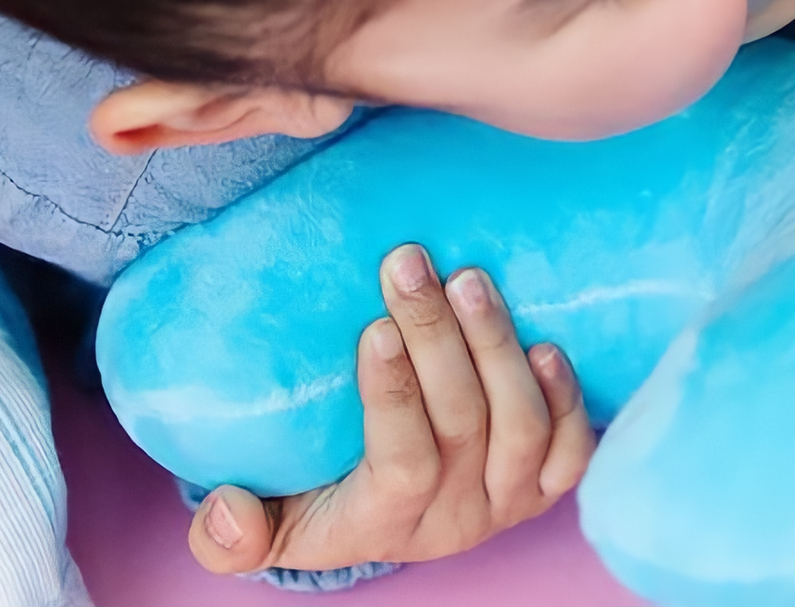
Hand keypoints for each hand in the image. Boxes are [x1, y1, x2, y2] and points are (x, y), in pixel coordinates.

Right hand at [187, 244, 592, 576]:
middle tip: (411, 265)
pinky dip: (566, 398)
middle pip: (463, 425)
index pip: (403, 463)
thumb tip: (223, 511)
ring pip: (521, 427)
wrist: (390, 516)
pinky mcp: (546, 482)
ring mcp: (507, 501)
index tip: (374, 327)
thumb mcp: (270, 521)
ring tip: (470, 278)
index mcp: (385, 524)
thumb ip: (231, 531)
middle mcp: (455, 519)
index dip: (394, 396)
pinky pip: (571, 448)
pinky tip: (547, 343)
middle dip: (438, 337)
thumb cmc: (321, 498)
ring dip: (497, 346)